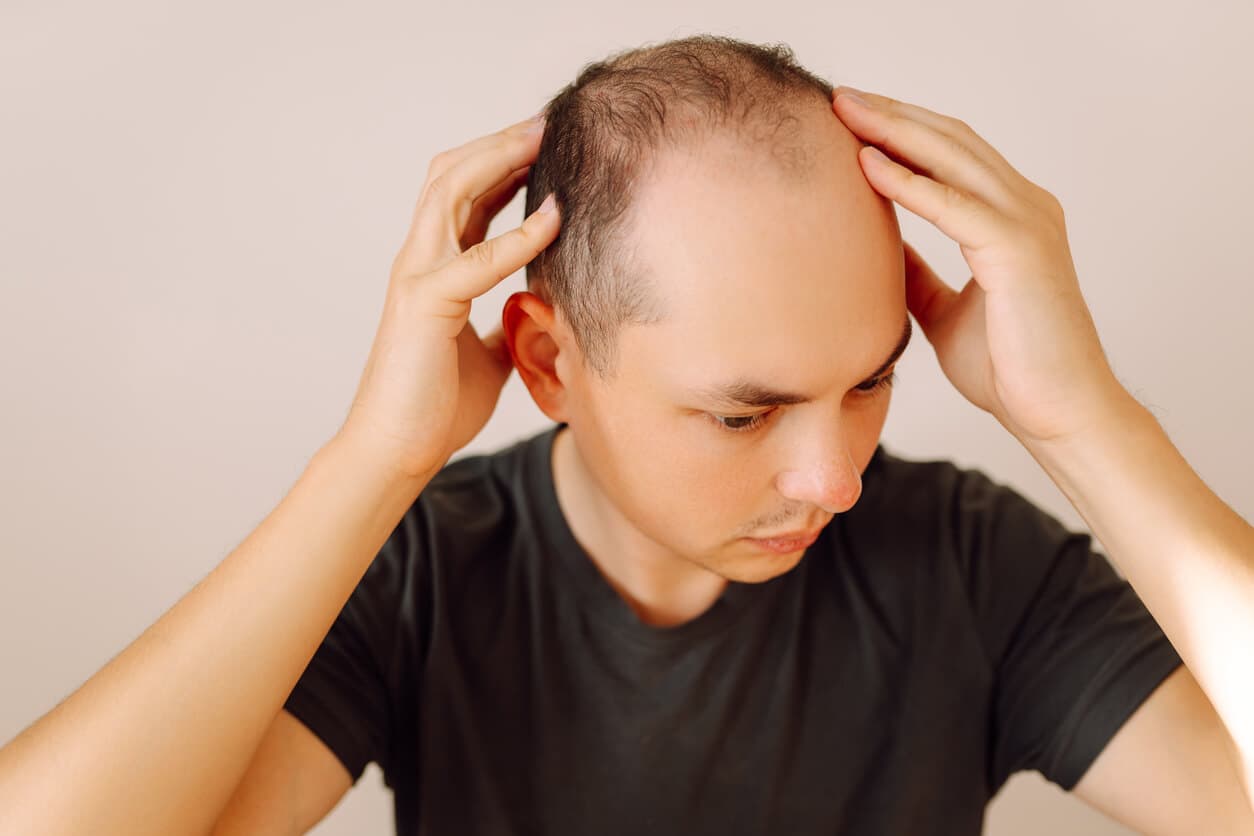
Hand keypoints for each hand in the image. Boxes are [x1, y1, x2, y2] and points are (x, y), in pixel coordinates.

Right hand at [337, 114, 560, 478]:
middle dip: (501, 142)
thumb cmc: (436, 405)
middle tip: (550, 120)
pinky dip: (519, 235)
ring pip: (450, 192)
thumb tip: (532, 309)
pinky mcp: (425, 304)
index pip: (465, 195)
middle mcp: (420, 259)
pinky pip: (477, 259)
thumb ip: (500, 321)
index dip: (502, 163)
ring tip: (545, 138)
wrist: (397, 450)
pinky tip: (554, 218)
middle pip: (452, 174)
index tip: (548, 143)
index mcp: (435, 267)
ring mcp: (417, 275)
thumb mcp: (484, 353)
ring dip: (501, 160)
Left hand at [831, 87, 1129, 444]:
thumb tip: (885, 253)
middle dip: (891, 114)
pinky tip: (868, 165)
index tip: (850, 117)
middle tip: (838, 97)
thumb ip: (921, 276)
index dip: (901, 129)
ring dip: (894, 131)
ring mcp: (1028, 223)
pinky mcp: (1020, 250)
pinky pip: (954, 204)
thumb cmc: (1010, 368)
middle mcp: (1026, 206)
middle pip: (950, 140)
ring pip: (952, 158)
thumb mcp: (945, 312)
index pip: (951, 153)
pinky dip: (908, 182)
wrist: (1056, 414)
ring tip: (845, 113)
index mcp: (1011, 216)